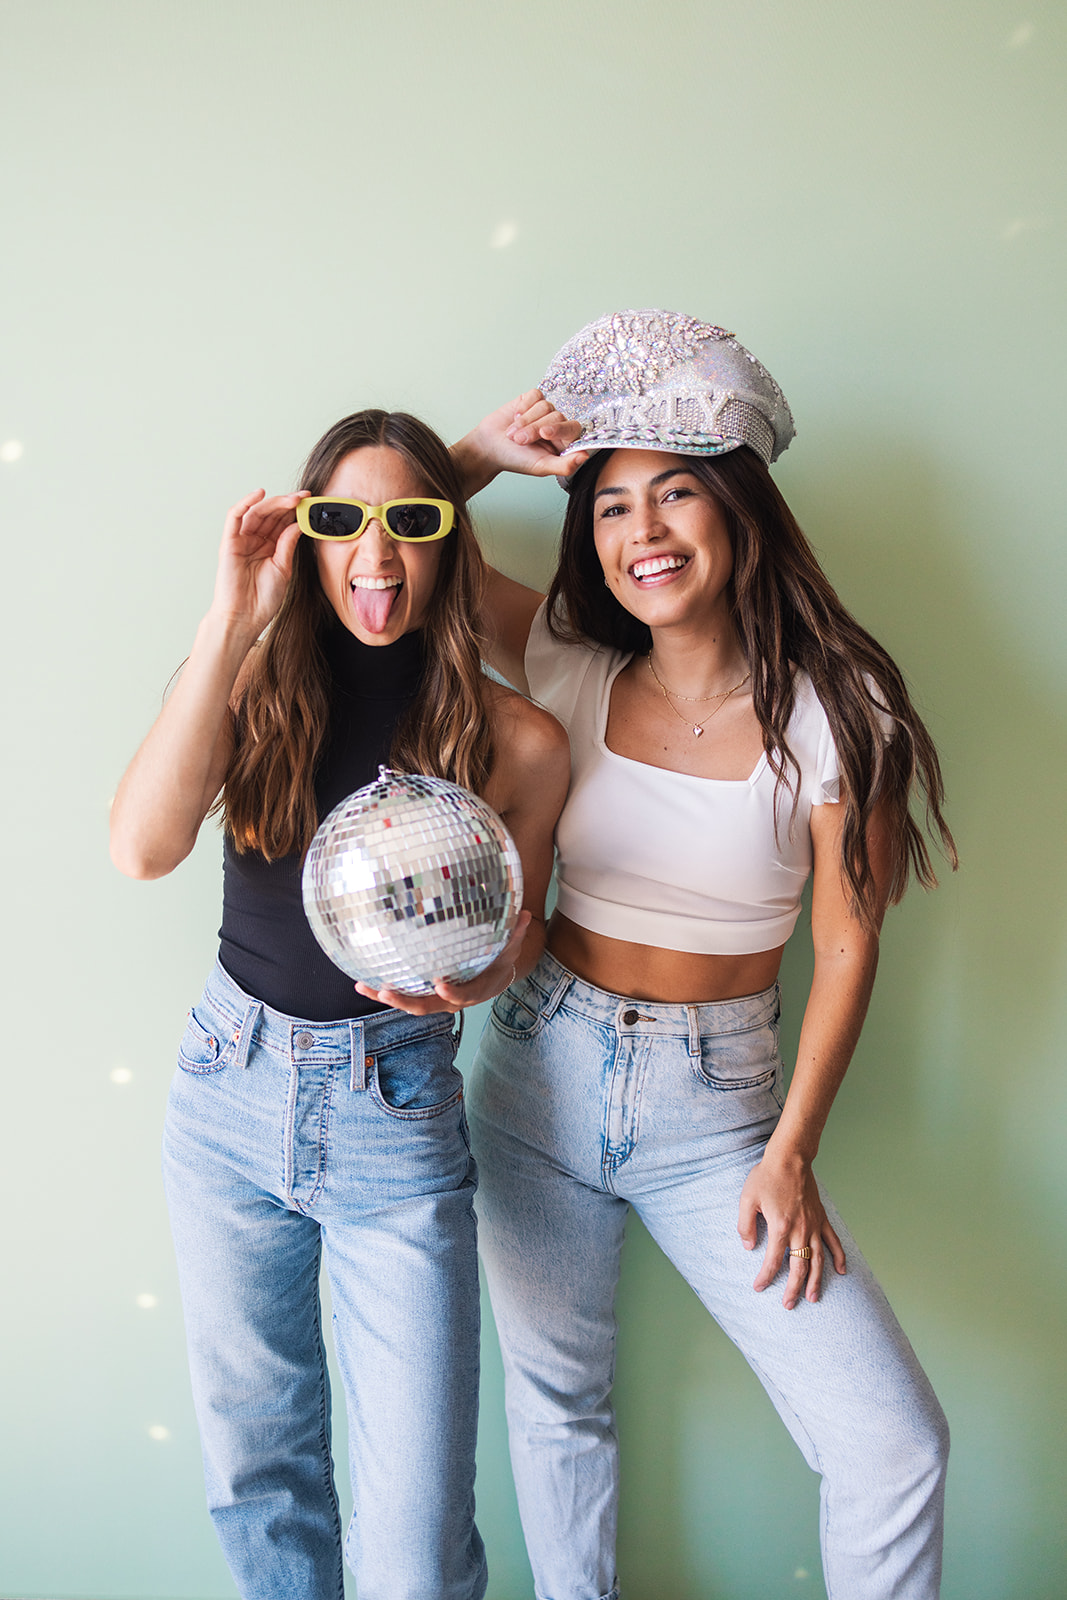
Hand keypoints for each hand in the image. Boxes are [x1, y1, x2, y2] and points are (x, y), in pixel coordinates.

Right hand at [209, 489, 305, 639]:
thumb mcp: (283, 568)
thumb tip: (297, 523)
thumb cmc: (263, 599)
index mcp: (270, 547)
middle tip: (304, 497)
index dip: (296, 512)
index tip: (312, 503)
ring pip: (256, 512)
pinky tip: (259, 493)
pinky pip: (235, 517)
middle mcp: (255, 541)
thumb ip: (288, 544)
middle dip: (288, 504)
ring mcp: (242, 540)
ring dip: (274, 503)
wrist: (245, 617)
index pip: (282, 523)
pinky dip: (245, 503)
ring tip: (291, 499)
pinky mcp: (229, 542)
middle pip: (271, 515)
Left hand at [353, 912, 529, 1016]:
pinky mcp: (423, 994)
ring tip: (363, 986)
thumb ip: (515, 934)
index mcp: (471, 991)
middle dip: (405, 1001)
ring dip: (385, 997)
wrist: (492, 977)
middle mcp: (449, 1000)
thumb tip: (526, 914)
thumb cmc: (499, 960)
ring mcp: (434, 1000)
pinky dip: (383, 990)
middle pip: (425, 1007)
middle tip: (386, 993)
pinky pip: (402, 994)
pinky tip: (363, 980)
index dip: (451, 992)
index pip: (460, 996)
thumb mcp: (509, 948)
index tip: (439, 983)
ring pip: (408, 1003)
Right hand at [454, 392, 587, 494]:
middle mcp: (557, 425)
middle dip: (534, 428)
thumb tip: (585, 456)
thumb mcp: (540, 466)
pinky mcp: (532, 399)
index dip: (559, 429)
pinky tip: (515, 417)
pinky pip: (535, 395)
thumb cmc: (515, 460)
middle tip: (520, 441)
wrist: (489, 447)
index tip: (544, 434)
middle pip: (557, 416)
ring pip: (545, 405)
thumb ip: (564, 465)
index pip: (573, 429)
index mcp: (564, 443)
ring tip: (513, 434)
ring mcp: (545, 411)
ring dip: (525, 421)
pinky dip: (523, 407)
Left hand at [737, 1147, 846, 1308]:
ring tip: (813, 1298)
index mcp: (780, 1226)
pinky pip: (832, 1241)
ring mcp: (813, 1225)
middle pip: (798, 1267)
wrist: (789, 1157)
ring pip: (818, 1259)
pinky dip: (838, 1257)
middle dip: (793, 1288)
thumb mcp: (746, 1199)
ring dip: (816, 1281)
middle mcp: (800, 1229)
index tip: (758, 1287)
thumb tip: (748, 1248)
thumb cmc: (766, 1176)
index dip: (765, 1277)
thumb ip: (745, 1226)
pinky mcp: (822, 1218)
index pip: (773, 1260)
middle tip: (788, 1305)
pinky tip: (841, 1271)